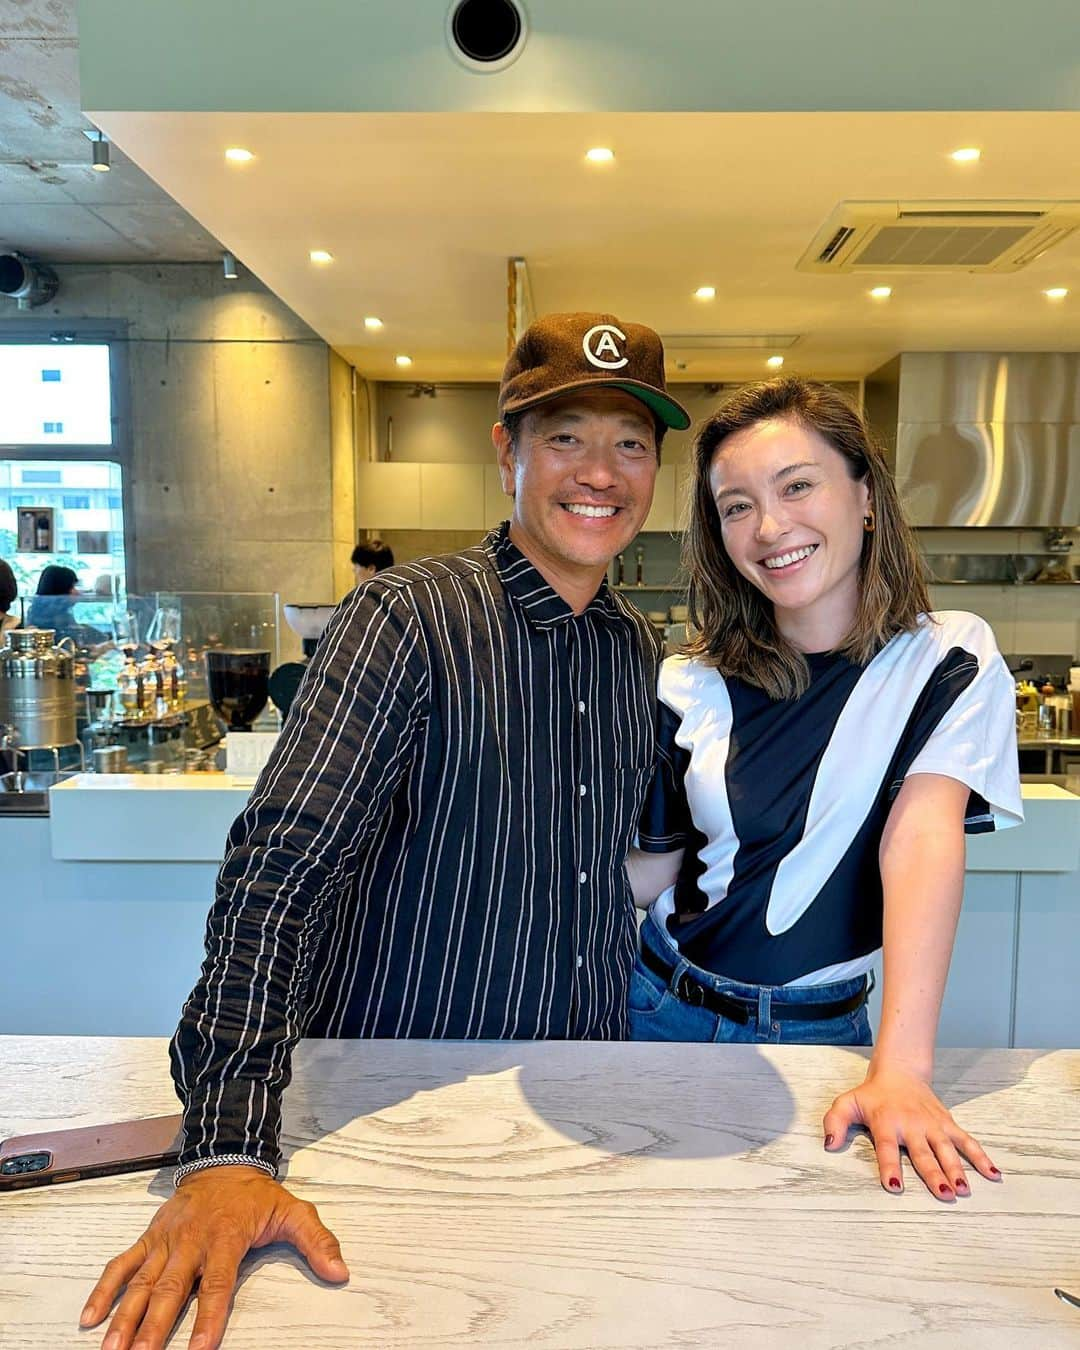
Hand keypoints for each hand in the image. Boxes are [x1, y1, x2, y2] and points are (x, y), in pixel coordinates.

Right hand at [80, 1164, 348, 1349]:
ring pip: (141, 1281)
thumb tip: (340, 1272)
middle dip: (154, 1326)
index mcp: (226, 1237)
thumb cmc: (257, 1195)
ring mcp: (167, 1239)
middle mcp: (191, 1240)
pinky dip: (104, 1288)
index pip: (216, 1284)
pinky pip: (122, 1263)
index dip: (208, 1318)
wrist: (224, 1159)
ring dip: (124, 1317)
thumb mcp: (294, 1211)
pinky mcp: (150, 1236)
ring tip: (111, 1349)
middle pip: (170, 1288)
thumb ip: (317, 1242)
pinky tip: (90, 1317)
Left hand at [822, 1059, 1001, 1200]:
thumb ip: (835, 1121)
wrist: (900, 1071)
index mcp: (886, 1123)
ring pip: (947, 1149)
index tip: (895, 1187)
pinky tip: (994, 1174)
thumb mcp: (847, 1103)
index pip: (887, 1149)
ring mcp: (932, 1125)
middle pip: (923, 1153)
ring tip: (964, 1189)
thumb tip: (828, 1143)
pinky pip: (967, 1141)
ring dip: (957, 1169)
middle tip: (944, 1194)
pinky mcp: (947, 1124)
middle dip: (933, 1174)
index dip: (890, 1168)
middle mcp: (911, 1126)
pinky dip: (981, 1156)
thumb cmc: (872, 1095)